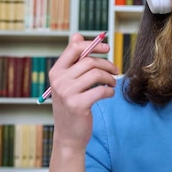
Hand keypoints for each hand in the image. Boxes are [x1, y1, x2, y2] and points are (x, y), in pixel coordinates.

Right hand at [48, 33, 118, 151]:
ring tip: (112, 83)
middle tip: (115, 71)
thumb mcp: (68, 83)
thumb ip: (73, 61)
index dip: (93, 45)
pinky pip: (101, 90)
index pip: (74, 48)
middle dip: (107, 64)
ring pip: (96, 74)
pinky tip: (109, 94)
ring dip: (110, 78)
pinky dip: (110, 91)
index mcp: (56, 72)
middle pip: (89, 61)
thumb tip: (77, 35)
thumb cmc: (72, 106)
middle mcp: (59, 80)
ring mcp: (67, 93)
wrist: (68, 136)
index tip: (107, 48)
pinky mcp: (78, 105)